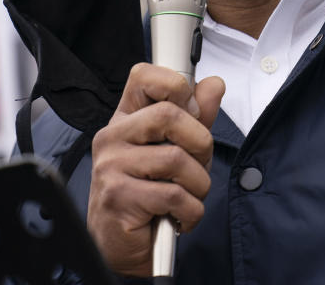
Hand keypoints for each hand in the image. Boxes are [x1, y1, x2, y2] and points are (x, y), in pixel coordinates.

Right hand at [87, 63, 224, 275]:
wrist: (122, 247)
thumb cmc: (151, 195)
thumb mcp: (179, 149)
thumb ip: (197, 117)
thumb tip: (214, 84)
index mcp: (127, 119)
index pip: (144, 76)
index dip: (177, 86)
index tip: (192, 111)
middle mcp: (113, 137)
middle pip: (168, 115)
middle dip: (200, 143)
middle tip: (197, 165)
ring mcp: (110, 167)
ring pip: (176, 159)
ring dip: (198, 184)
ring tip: (187, 196)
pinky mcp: (118, 198)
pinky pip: (174, 195)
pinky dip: (190, 211)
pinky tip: (178, 216)